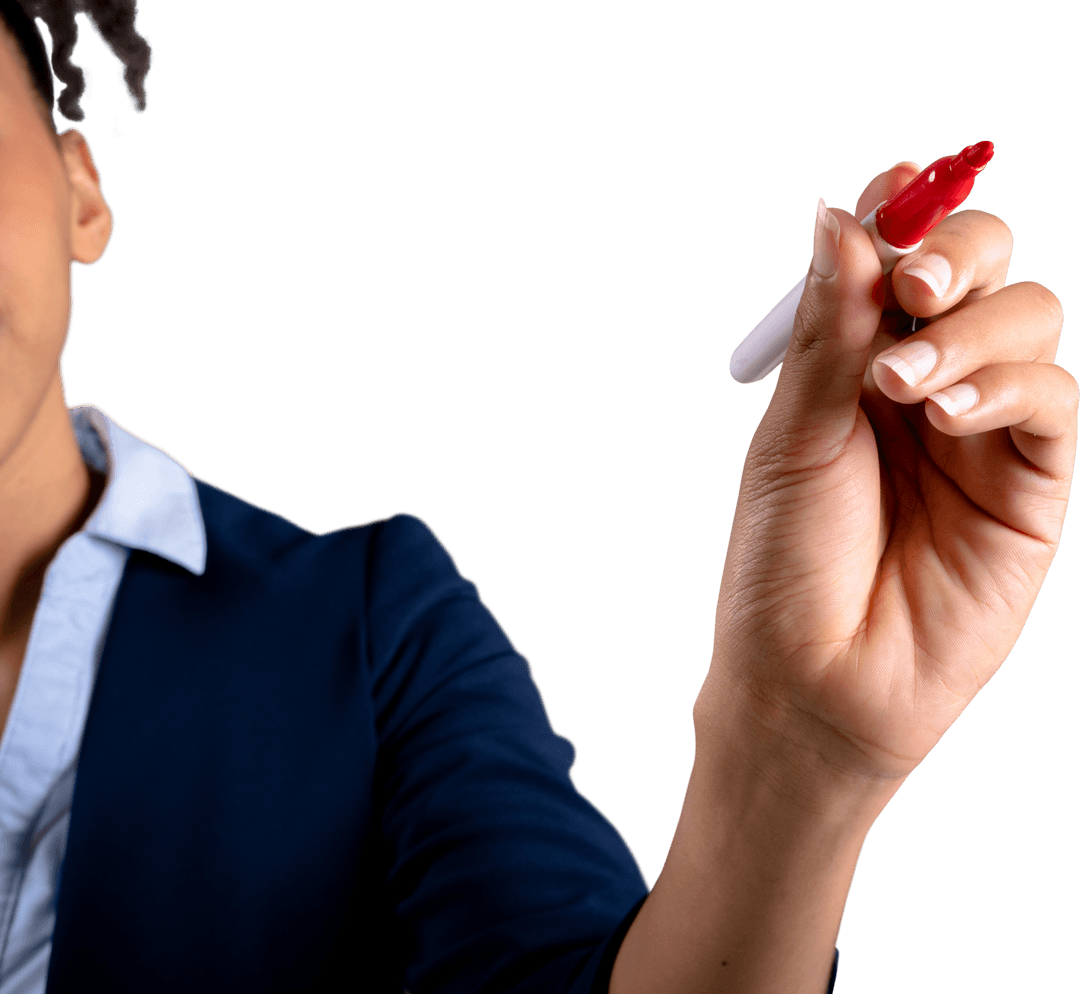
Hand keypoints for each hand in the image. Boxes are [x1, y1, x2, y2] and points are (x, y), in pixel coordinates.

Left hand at [696, 162, 1076, 808]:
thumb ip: (828, 334)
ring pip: (1026, 318)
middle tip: (910, 285)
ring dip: (970, 330)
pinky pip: (1053, 400)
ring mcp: (983, 432)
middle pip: (978, 267)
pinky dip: (1008, 385)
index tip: (898, 185)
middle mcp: (924, 385)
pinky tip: (950, 413)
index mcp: (854, 366)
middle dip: (954, 252)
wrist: (811, 679)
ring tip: (902, 384)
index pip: (896, 261)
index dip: (905, 214)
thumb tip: (839, 215)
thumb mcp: (792, 438)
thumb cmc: (784, 564)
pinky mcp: (1031, 483)